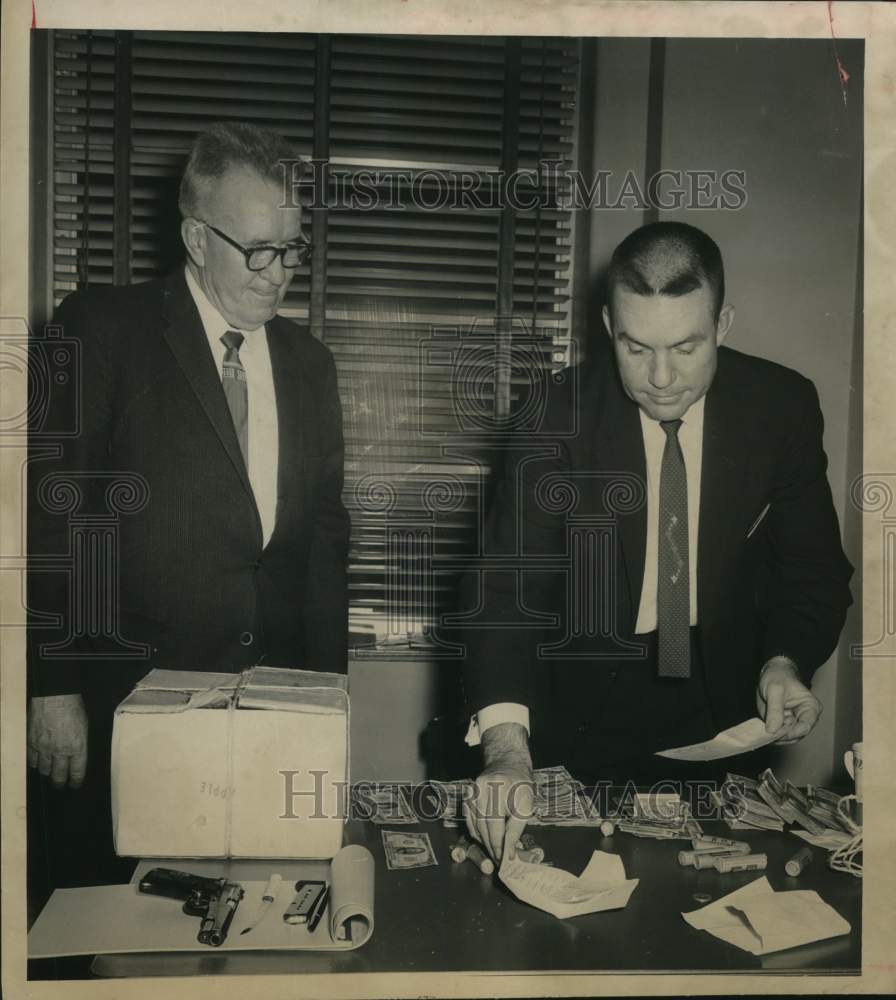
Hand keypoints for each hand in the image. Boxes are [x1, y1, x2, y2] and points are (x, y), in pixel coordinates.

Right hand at [27, 694, 88, 788]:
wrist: (54, 696)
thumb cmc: (73, 707)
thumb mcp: (85, 726)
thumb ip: (81, 744)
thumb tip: (78, 755)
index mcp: (77, 746)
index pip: (77, 772)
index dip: (76, 781)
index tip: (75, 785)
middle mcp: (60, 750)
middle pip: (59, 776)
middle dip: (61, 783)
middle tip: (61, 786)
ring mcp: (44, 748)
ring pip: (44, 770)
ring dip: (48, 773)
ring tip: (50, 774)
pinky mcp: (32, 742)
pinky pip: (32, 760)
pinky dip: (36, 763)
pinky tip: (39, 762)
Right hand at [464, 722, 533, 863]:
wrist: (507, 763)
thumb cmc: (521, 785)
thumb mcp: (526, 805)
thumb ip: (516, 829)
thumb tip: (509, 852)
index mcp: (498, 788)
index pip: (494, 824)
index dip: (499, 844)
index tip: (504, 860)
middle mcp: (481, 788)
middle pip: (483, 826)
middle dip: (491, 846)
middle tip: (500, 860)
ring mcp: (471, 791)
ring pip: (474, 825)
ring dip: (484, 841)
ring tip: (495, 851)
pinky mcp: (467, 796)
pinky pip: (469, 820)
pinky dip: (476, 832)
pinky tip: (485, 839)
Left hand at [756, 657, 821, 744]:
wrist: (771, 675)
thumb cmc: (778, 678)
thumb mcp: (775, 690)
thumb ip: (775, 710)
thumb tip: (772, 730)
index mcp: (811, 708)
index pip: (806, 726)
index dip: (792, 732)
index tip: (777, 732)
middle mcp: (805, 718)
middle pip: (796, 735)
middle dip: (781, 735)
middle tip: (766, 732)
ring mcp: (794, 723)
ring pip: (787, 739)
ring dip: (774, 737)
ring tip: (763, 730)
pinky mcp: (783, 725)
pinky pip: (778, 736)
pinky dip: (770, 736)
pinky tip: (762, 731)